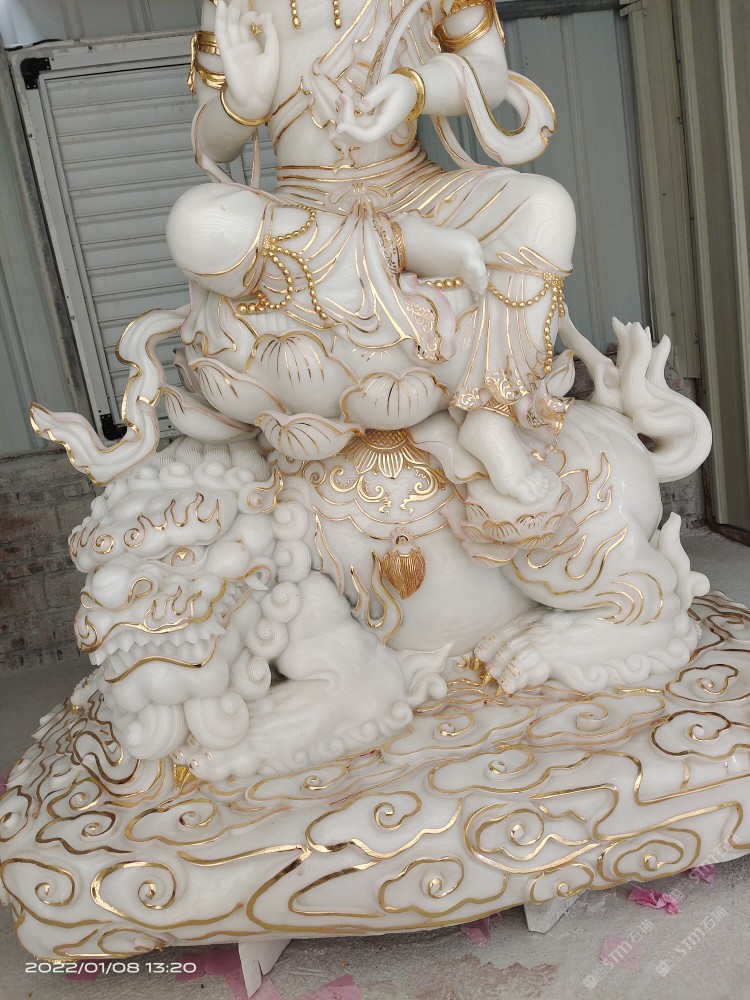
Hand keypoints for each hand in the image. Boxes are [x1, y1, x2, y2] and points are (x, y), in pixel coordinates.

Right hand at [215, 0, 279, 122]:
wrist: (255, 99)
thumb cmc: (266, 81)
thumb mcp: (273, 54)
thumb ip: (270, 34)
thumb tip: (267, 14)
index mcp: (254, 46)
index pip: (250, 25)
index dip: (256, 16)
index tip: (263, 16)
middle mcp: (242, 46)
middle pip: (239, 21)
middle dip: (240, 8)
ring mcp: (233, 49)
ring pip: (230, 25)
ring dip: (232, 11)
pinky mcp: (226, 53)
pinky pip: (222, 33)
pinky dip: (221, 20)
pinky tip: (222, 6)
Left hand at [333, 73, 418, 144]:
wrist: (410, 90)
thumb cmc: (400, 86)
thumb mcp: (388, 85)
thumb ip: (375, 96)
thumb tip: (360, 106)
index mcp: (386, 123)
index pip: (368, 137)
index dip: (353, 134)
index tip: (339, 127)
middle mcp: (380, 130)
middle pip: (358, 136)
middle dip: (345, 121)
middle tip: (342, 97)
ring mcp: (374, 128)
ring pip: (355, 132)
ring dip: (343, 118)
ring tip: (340, 98)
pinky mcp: (371, 123)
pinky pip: (356, 125)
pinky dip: (346, 115)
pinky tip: (342, 100)